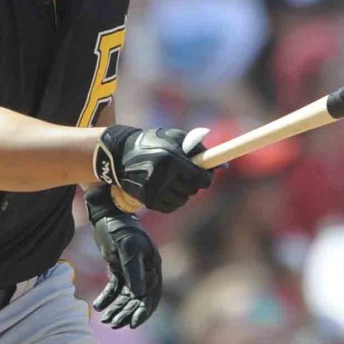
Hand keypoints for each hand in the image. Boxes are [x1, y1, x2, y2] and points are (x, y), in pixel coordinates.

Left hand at [85, 186, 161, 328]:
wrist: (107, 214)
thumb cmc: (121, 228)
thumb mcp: (128, 247)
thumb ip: (133, 270)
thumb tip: (138, 294)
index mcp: (153, 267)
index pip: (151, 295)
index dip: (142, 311)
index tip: (132, 324)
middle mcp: (145, 271)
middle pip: (137, 299)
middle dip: (126, 313)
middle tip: (113, 324)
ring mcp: (131, 270)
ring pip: (125, 296)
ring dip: (116, 308)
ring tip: (105, 319)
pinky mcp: (118, 268)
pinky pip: (114, 288)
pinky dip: (107, 298)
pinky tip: (98, 306)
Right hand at [93, 125, 213, 212]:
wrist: (119, 154)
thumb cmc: (152, 142)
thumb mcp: (175, 137)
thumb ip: (199, 149)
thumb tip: (224, 166)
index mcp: (172, 159)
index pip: (201, 179)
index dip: (207, 177)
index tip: (205, 173)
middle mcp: (163, 176)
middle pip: (192, 190)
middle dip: (193, 182)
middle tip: (185, 173)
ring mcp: (154, 190)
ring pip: (182, 200)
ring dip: (183, 191)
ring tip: (173, 179)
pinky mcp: (147, 200)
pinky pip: (170, 206)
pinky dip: (172, 200)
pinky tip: (166, 188)